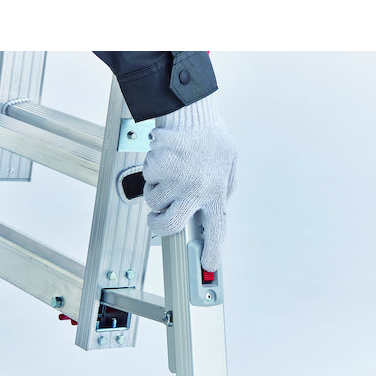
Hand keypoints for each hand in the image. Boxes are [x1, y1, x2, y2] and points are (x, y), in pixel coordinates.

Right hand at [142, 93, 236, 271]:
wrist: (193, 110)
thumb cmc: (210, 137)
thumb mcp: (229, 165)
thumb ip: (223, 190)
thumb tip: (212, 212)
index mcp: (217, 190)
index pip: (217, 228)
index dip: (212, 250)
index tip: (207, 265)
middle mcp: (197, 188)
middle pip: (170, 224)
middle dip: (158, 224)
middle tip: (156, 218)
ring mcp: (176, 178)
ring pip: (153, 200)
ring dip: (157, 189)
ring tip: (170, 170)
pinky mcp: (158, 166)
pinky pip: (147, 178)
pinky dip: (152, 169)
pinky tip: (164, 157)